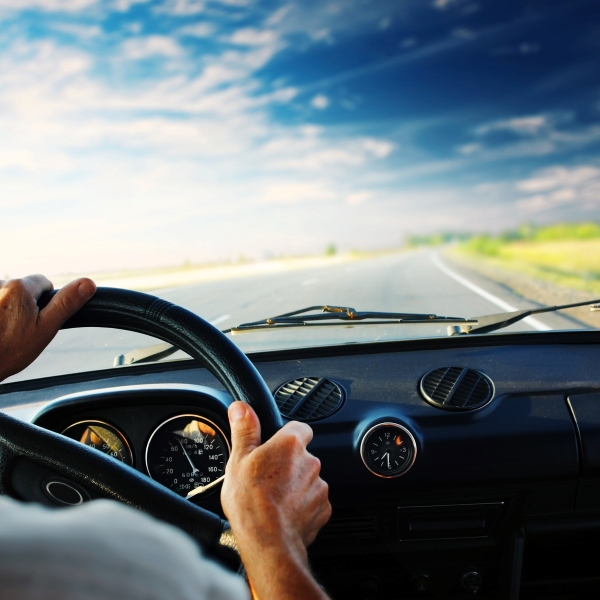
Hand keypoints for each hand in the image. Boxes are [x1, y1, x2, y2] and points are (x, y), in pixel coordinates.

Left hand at [0, 275, 95, 381]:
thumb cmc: (8, 351)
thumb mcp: (45, 328)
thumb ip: (66, 303)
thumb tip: (89, 283)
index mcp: (20, 287)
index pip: (43, 282)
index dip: (45, 302)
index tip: (37, 319)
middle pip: (21, 289)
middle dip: (24, 305)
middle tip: (19, 329)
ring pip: (5, 296)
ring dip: (6, 309)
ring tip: (2, 332)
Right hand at [221, 401, 330, 599]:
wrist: (268, 542)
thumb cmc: (251, 501)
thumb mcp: (239, 459)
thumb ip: (244, 429)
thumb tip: (241, 407)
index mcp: (290, 444)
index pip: (299, 427)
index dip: (287, 435)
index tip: (275, 446)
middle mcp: (310, 462)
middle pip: (302, 455)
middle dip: (288, 464)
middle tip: (267, 477)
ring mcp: (319, 486)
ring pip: (308, 479)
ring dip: (295, 486)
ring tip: (273, 499)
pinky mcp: (323, 509)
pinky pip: (313, 502)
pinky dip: (302, 506)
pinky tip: (284, 513)